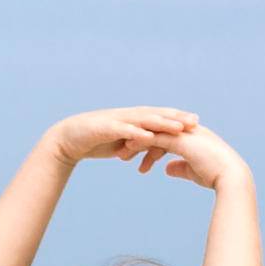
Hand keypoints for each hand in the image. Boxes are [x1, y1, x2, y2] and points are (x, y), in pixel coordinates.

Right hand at [47, 106, 199, 166]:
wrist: (68, 139)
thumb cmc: (95, 140)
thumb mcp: (121, 143)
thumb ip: (137, 144)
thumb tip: (151, 150)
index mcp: (134, 120)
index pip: (160, 117)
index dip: (178, 119)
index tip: (196, 124)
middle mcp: (129, 116)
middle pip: (157, 115)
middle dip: (176, 118)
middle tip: (195, 122)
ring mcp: (118, 120)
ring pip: (144, 120)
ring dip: (162, 123)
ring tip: (178, 128)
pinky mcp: (106, 127)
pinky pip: (124, 130)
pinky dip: (137, 133)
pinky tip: (149, 137)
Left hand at [117, 123, 251, 190]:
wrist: (230, 177)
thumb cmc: (215, 176)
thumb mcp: (192, 171)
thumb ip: (179, 167)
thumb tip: (167, 169)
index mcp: (191, 135)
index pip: (165, 134)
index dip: (148, 142)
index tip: (133, 152)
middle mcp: (187, 130)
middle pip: (157, 130)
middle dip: (139, 140)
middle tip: (122, 152)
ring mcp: (184, 133)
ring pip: (154, 132)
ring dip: (135, 142)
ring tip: (121, 155)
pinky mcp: (181, 140)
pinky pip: (156, 138)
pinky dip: (141, 142)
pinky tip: (128, 149)